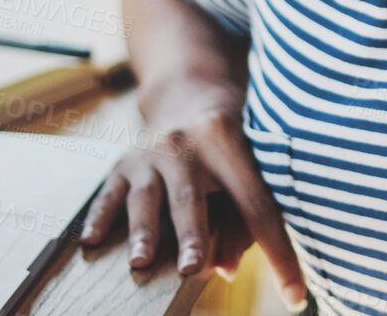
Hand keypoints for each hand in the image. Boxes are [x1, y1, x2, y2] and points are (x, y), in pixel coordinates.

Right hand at [79, 79, 307, 310]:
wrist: (189, 93)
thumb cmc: (234, 137)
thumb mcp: (252, 160)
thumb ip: (244, 217)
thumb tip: (225, 267)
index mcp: (231, 140)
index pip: (256, 204)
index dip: (276, 252)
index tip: (295, 294)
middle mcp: (186, 142)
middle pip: (191, 196)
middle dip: (193, 234)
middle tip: (191, 267)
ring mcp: (150, 151)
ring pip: (146, 195)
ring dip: (145, 231)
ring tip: (141, 262)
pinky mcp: (123, 162)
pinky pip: (109, 193)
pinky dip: (100, 217)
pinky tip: (91, 241)